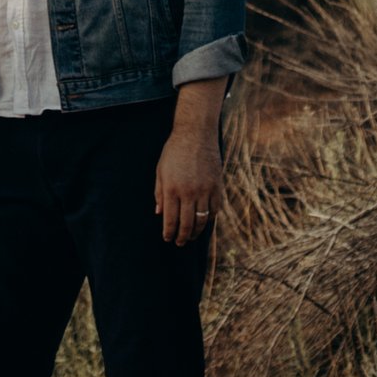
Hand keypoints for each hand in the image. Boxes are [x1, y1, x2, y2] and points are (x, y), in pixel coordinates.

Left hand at [155, 105, 223, 248]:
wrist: (196, 134)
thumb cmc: (174, 151)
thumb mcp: (161, 171)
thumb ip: (159, 193)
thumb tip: (159, 213)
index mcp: (172, 189)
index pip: (170, 220)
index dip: (169, 233)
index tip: (168, 239)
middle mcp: (189, 192)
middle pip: (187, 224)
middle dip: (182, 236)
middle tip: (180, 242)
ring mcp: (205, 190)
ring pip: (202, 220)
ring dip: (197, 231)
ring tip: (191, 236)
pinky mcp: (217, 186)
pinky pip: (215, 209)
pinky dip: (210, 218)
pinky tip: (205, 221)